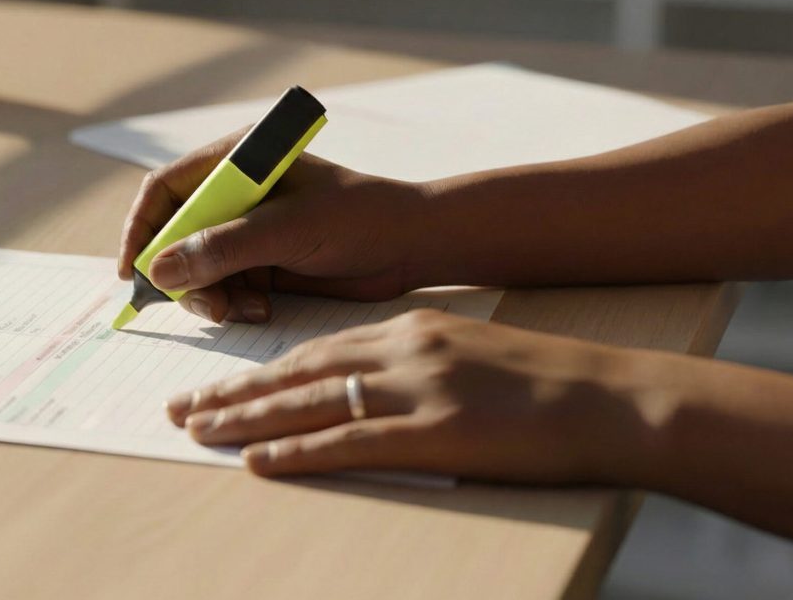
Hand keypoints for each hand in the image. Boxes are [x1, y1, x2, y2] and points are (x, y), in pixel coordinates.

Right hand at [118, 128, 428, 323]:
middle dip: (180, 273)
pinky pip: (223, 287)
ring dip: (209, 294)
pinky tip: (261, 309)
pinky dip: (232, 303)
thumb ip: (222, 248)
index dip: (142, 228)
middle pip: (174, 234)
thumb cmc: (357, 218)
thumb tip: (159, 271)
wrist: (412, 247)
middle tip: (203, 304)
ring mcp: (246, 229)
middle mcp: (234, 193)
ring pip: (195, 268)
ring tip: (239, 309)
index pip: (165, 189)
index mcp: (236, 161)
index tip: (133, 270)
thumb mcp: (286, 230)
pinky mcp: (261, 262)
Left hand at [164, 309, 657, 483]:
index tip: (220, 384)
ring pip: (307, 403)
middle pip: (296, 372)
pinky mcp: (433, 432)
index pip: (315, 350)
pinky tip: (257, 461)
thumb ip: (415, 368)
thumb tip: (365, 392)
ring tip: (197, 431)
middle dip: (233, 391)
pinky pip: (346, 442)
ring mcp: (415, 390)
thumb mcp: (470, 356)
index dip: (261, 371)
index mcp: (410, 330)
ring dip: (245, 419)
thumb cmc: (547, 385)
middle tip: (180, 407)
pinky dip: (295, 453)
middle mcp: (402, 350)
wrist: (612, 398)